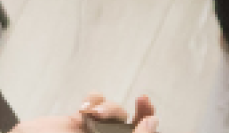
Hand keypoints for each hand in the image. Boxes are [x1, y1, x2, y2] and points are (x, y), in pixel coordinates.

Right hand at [11, 94, 157, 132]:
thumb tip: (152, 124)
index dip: (149, 128)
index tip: (149, 113)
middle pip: (132, 125)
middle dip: (137, 111)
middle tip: (142, 100)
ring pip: (114, 112)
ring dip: (108, 107)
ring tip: (92, 114)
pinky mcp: (76, 122)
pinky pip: (94, 103)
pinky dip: (93, 100)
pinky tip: (84, 108)